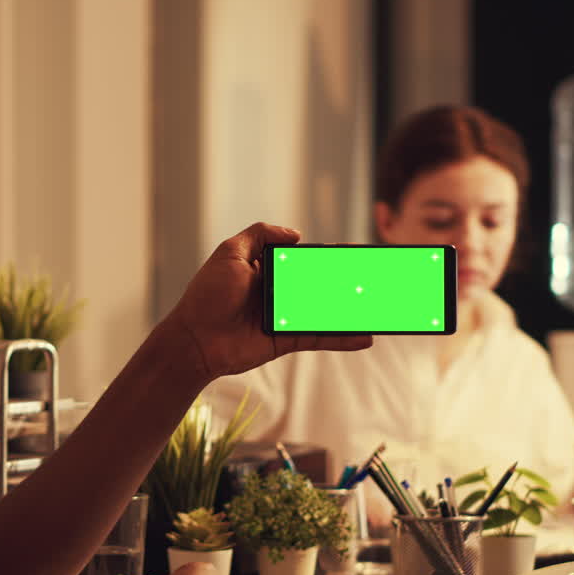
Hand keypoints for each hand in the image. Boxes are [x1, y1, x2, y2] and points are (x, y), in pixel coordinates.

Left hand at [163, 222, 371, 379]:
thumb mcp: (229, 253)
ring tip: (379, 306)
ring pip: (325, 311)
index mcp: (265, 268)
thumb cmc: (207, 295)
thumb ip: (260, 236)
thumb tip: (297, 233)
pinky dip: (342, 337)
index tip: (354, 253)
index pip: (304, 259)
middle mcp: (277, 291)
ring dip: (352, 310)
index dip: (328, 257)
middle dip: (348, 282)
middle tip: (378, 278)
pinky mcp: (285, 340)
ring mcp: (284, 316)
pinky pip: (319, 337)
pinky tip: (365, 336)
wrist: (194, 339)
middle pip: (320, 285)